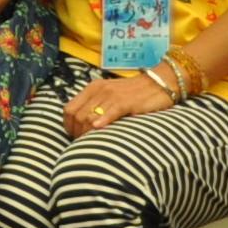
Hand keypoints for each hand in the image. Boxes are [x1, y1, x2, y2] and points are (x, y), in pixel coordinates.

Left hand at [61, 68, 176, 136]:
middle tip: (83, 144)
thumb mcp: (110, 96)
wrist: (158, 83)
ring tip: (91, 143)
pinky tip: (98, 129)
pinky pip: (110, 112)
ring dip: (87, 132)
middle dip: (77, 132)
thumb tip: (82, 126)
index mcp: (92, 88)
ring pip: (90, 115)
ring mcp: (112, 95)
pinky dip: (102, 121)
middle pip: (77, 115)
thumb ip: (96, 106)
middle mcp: (99, 90)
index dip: (68, 126)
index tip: (75, 137)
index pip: (69, 109)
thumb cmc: (133, 94)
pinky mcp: (126, 101)